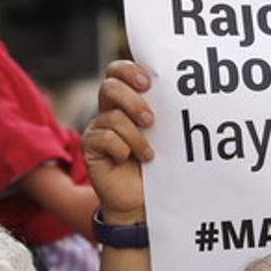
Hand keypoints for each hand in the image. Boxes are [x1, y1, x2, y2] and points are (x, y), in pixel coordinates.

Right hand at [83, 59, 154, 222]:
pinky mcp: (90, 147)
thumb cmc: (156, 166)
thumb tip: (180, 92)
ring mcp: (98, 129)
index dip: (129, 70)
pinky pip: (105, 138)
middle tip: (150, 120)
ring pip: (112, 117)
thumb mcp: (163, 135)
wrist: (142, 200)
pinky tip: (130, 160)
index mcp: (125, 102)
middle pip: (109, 86)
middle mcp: (109, 111)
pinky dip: (122, 149)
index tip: (149, 82)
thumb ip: (162, 113)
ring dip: (135, 136)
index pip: (117, 72)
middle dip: (132, 100)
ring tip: (148, 154)